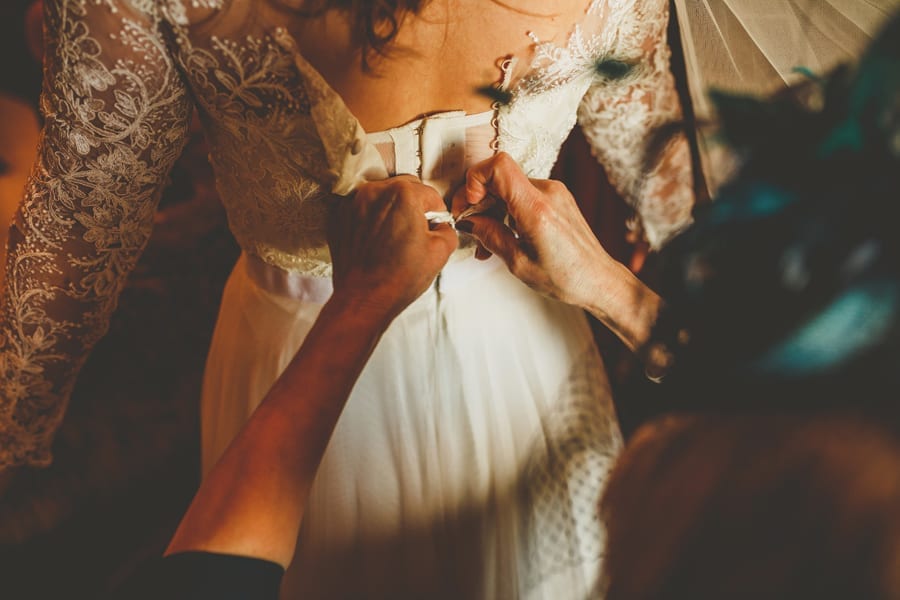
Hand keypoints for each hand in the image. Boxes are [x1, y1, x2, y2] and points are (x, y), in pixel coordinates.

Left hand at [328, 175, 457, 321]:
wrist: (364, 299)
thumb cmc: (400, 277)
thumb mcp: (440, 253)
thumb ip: (447, 230)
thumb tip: (440, 227)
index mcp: (403, 194)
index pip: (430, 195)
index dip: (436, 213)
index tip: (434, 227)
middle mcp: (375, 191)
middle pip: (404, 188)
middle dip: (414, 206)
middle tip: (416, 231)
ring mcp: (353, 203)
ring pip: (382, 196)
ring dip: (392, 210)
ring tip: (394, 237)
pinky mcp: (339, 217)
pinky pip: (363, 209)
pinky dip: (371, 218)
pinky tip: (377, 240)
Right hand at [451, 153, 611, 308]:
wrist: (599, 279)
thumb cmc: (566, 277)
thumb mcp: (518, 263)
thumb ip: (490, 236)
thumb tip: (468, 221)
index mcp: (537, 208)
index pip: (499, 167)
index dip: (475, 180)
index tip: (469, 205)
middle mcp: (548, 192)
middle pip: (500, 177)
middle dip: (478, 200)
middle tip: (469, 226)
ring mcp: (555, 192)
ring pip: (509, 187)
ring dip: (492, 209)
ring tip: (485, 241)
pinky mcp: (557, 197)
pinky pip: (523, 195)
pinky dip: (507, 211)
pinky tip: (503, 234)